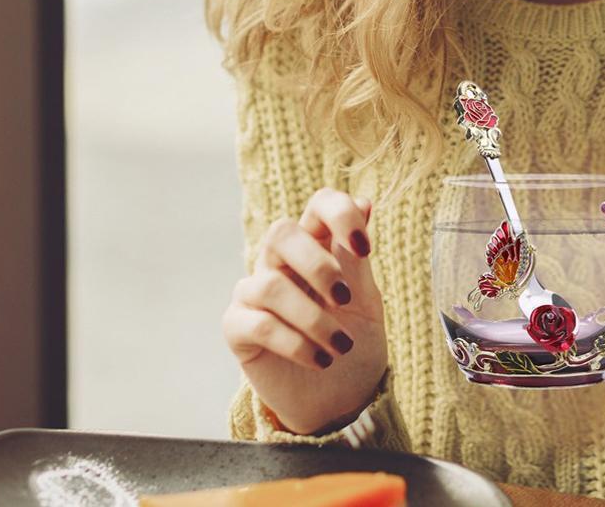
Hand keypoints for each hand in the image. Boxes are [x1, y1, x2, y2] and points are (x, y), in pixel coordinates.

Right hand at [221, 188, 387, 434]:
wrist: (341, 400)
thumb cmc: (354, 341)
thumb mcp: (366, 300)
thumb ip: (356, 257)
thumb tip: (363, 203)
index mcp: (317, 245)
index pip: (319, 204)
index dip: (339, 214)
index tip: (364, 248)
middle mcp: (281, 262)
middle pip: (281, 232)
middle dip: (318, 266)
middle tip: (345, 299)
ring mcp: (254, 292)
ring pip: (270, 285)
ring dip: (313, 319)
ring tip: (340, 346)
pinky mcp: (238, 328)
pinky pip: (257, 323)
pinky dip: (294, 343)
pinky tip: (319, 360)